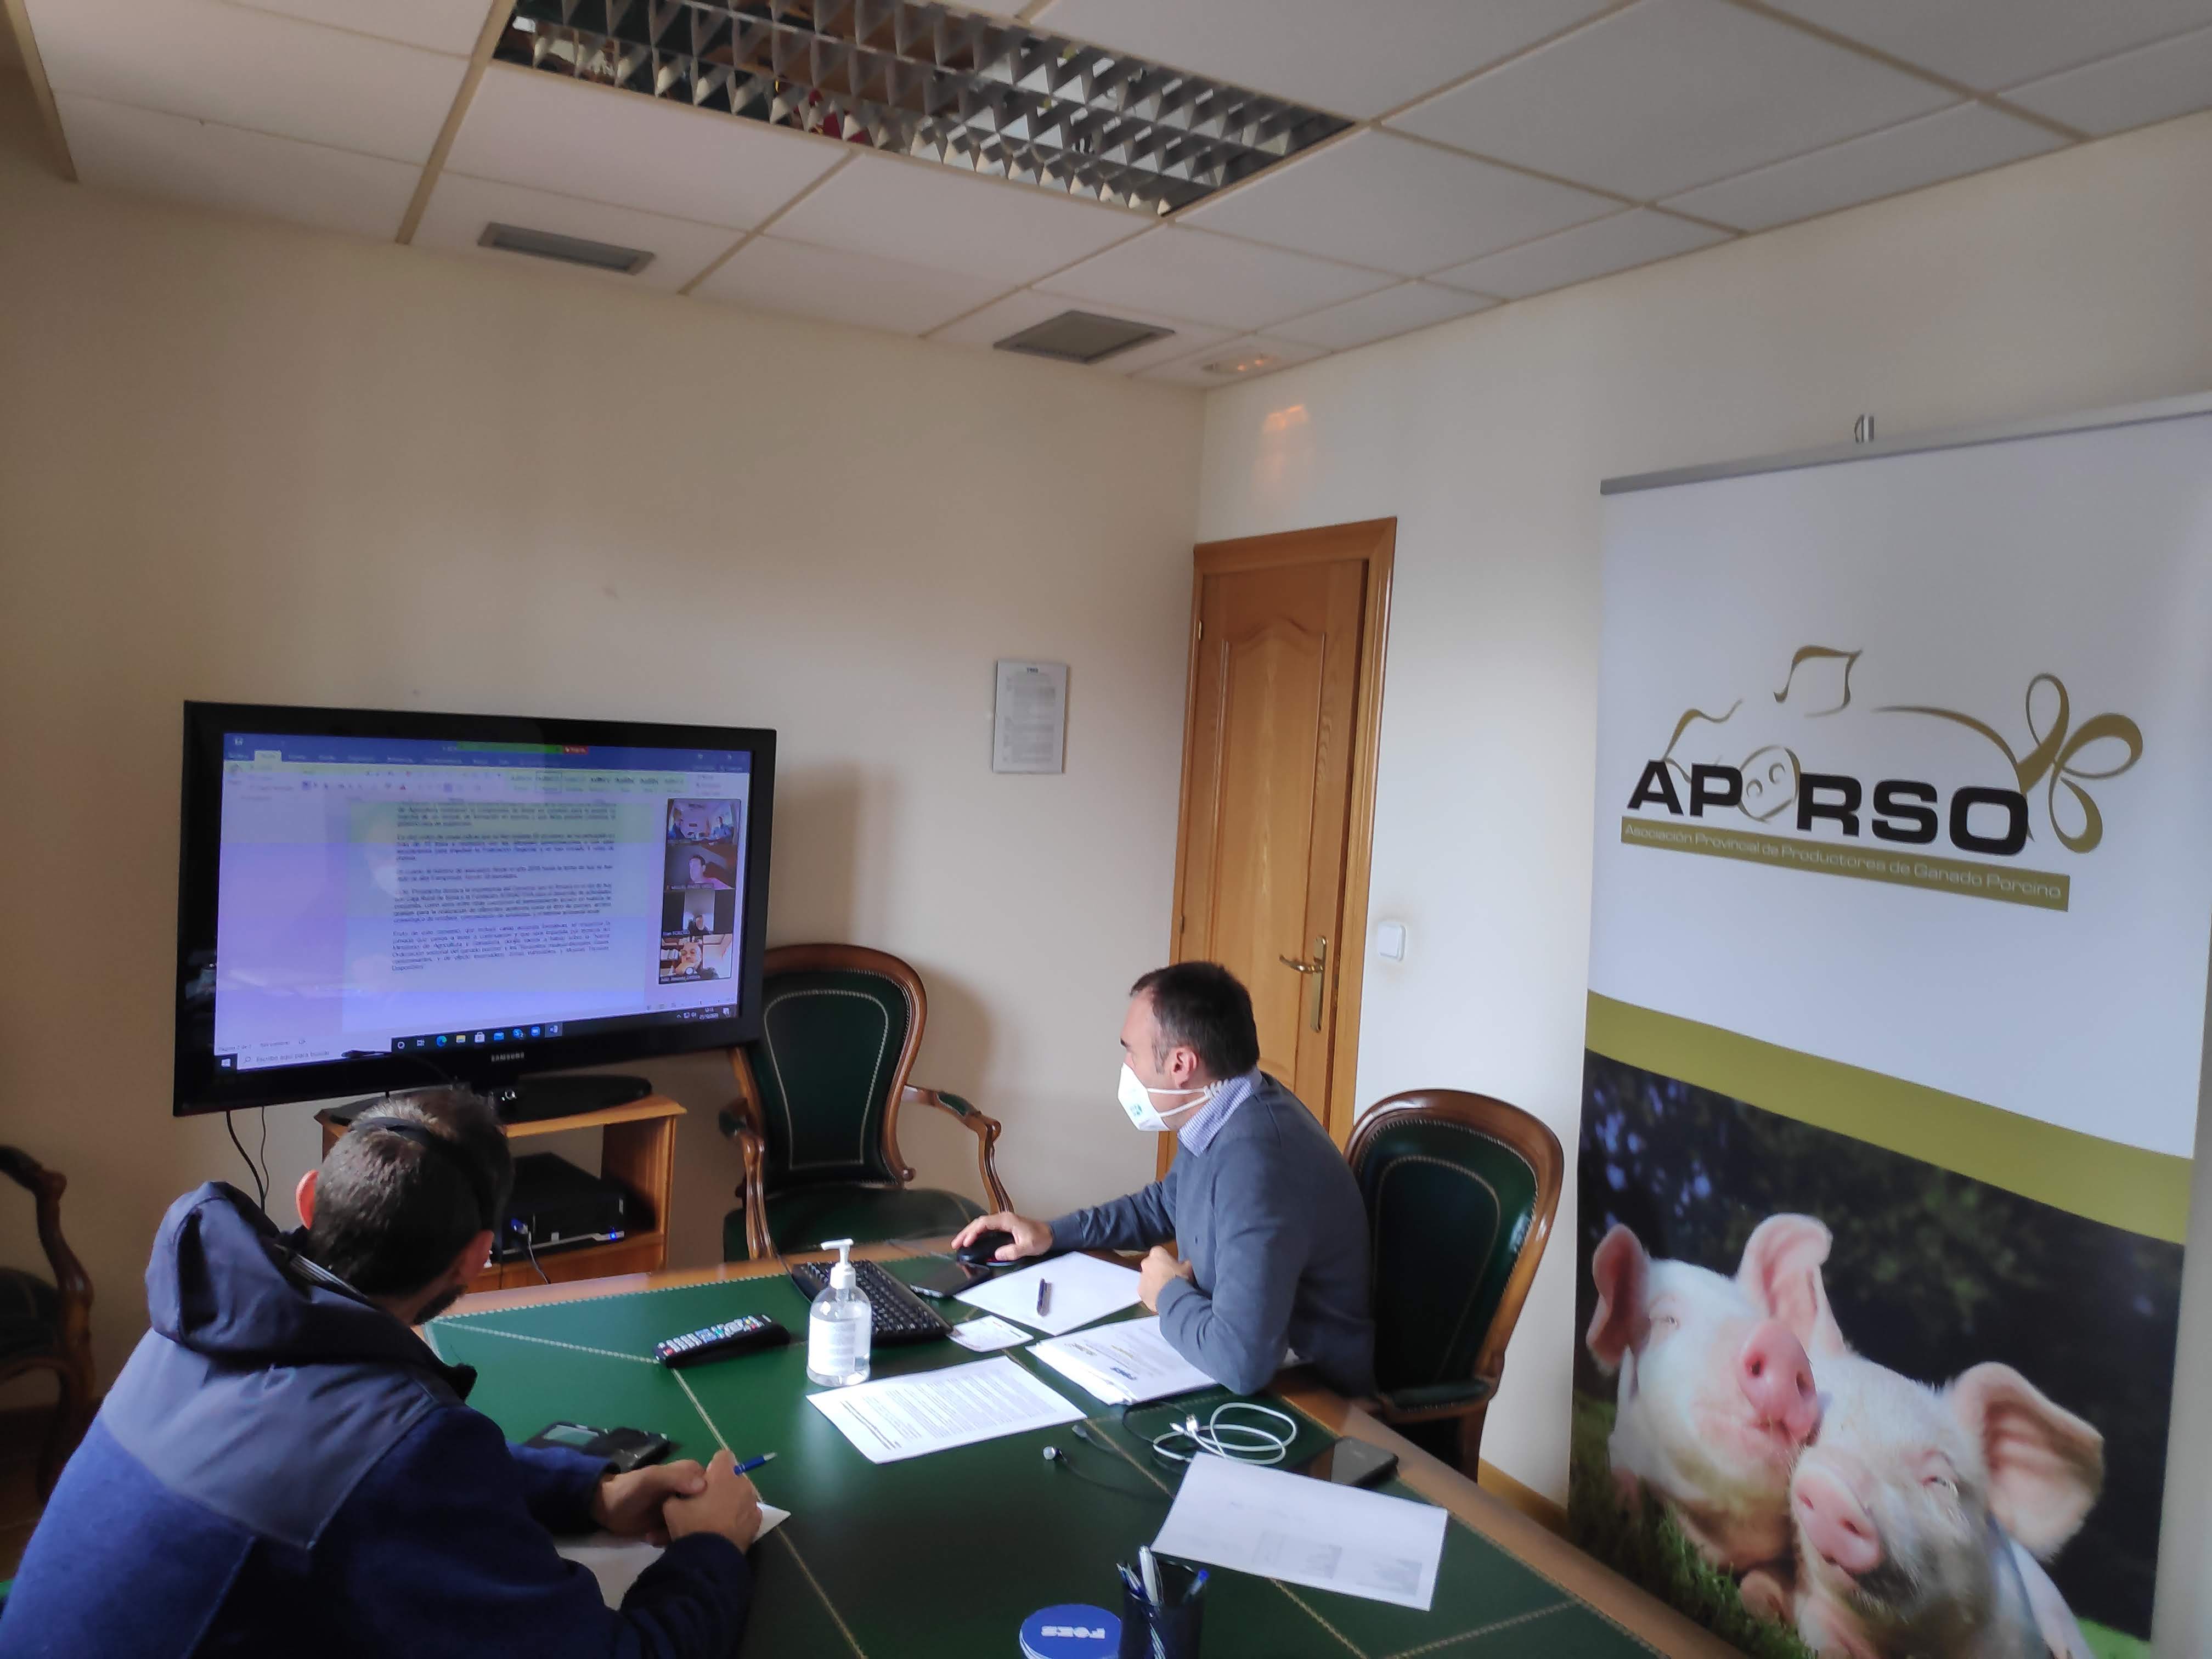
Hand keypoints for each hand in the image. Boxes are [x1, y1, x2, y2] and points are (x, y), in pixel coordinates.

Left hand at [590, 1460, 707, 1543]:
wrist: (605, 1508)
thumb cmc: (629, 1488)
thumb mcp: (651, 1479)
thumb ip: (675, 1478)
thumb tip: (703, 1486)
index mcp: (690, 1474)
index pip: (715, 1483)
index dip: (717, 1497)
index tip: (710, 1513)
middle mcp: (689, 1491)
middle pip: (707, 1507)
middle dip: (698, 1520)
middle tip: (682, 1529)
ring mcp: (681, 1510)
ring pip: (694, 1523)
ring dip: (680, 1532)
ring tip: (659, 1535)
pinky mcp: (671, 1526)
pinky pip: (680, 1534)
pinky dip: (668, 1539)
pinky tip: (653, 1539)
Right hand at [662, 1449, 762, 1550]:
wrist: (710, 1558)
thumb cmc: (691, 1526)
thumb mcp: (671, 1506)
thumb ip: (680, 1490)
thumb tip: (686, 1490)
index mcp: (723, 1474)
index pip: (723, 1456)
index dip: (713, 1467)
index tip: (704, 1481)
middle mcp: (742, 1483)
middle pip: (733, 1476)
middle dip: (722, 1485)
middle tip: (707, 1502)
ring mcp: (752, 1502)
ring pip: (742, 1494)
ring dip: (732, 1500)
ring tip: (717, 1517)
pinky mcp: (757, 1521)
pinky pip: (748, 1511)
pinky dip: (740, 1516)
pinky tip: (727, 1528)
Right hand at [951, 1211, 1052, 1261]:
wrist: (1051, 1235)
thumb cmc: (1040, 1238)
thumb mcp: (1028, 1247)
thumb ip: (1012, 1251)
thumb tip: (997, 1254)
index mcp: (1007, 1220)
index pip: (984, 1223)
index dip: (973, 1232)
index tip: (966, 1242)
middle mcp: (1003, 1218)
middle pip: (979, 1223)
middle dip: (966, 1232)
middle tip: (955, 1243)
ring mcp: (1003, 1222)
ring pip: (982, 1225)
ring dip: (970, 1233)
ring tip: (959, 1243)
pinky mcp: (1004, 1227)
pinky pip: (986, 1229)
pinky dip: (977, 1234)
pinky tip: (972, 1241)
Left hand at [1138, 1244, 1192, 1311]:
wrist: (1172, 1298)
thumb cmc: (1179, 1278)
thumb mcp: (1188, 1268)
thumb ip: (1185, 1263)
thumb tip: (1186, 1263)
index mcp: (1157, 1253)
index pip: (1160, 1252)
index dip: (1167, 1259)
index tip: (1172, 1266)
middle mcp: (1146, 1263)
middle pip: (1151, 1264)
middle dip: (1158, 1270)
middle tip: (1169, 1277)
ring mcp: (1142, 1277)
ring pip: (1148, 1278)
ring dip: (1154, 1282)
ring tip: (1165, 1289)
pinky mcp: (1140, 1290)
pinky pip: (1146, 1290)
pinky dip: (1151, 1292)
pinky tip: (1160, 1297)